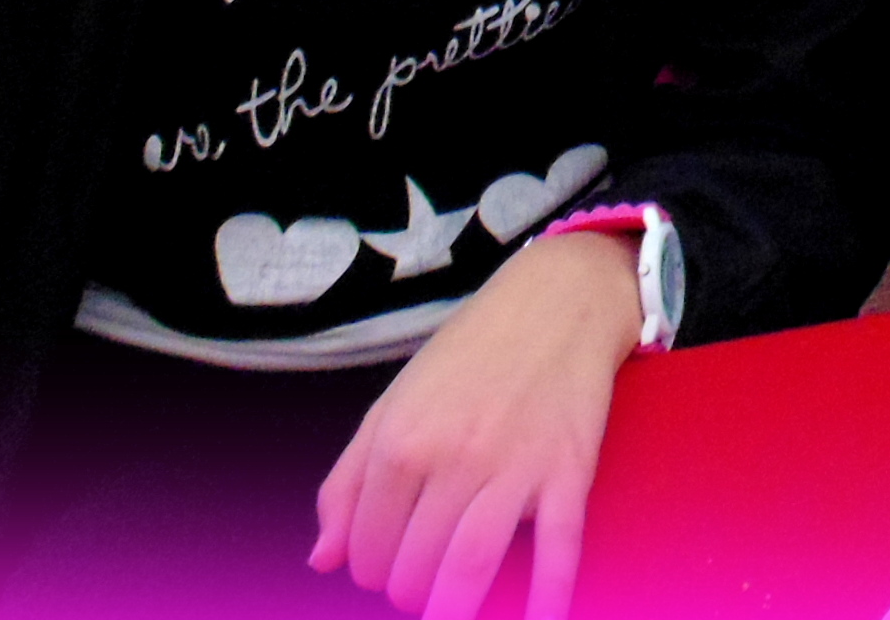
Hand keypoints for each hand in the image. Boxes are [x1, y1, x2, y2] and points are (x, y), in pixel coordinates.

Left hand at [316, 229, 640, 619]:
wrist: (557, 300)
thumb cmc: (469, 353)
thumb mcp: (392, 403)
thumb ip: (347, 481)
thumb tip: (322, 559)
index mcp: (399, 441)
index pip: (365, 550)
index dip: (372, 567)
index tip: (390, 561)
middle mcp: (451, 457)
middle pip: (414, 568)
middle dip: (412, 590)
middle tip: (424, 578)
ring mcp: (513, 467)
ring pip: (468, 569)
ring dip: (453, 611)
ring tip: (452, 611)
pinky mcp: (567, 471)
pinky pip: (556, 552)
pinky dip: (546, 600)